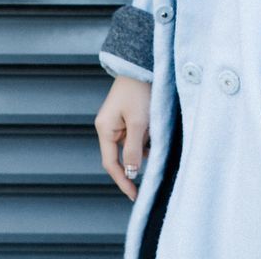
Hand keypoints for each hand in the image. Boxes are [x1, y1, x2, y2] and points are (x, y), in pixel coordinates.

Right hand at [95, 75, 151, 200]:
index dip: (123, 181)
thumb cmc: (138, 91)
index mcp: (105, 129)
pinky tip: (155, 131)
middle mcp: (108, 127)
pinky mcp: (127, 116)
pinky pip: (135, 134)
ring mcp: (117, 121)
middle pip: (121, 155)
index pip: (111, 163)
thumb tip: (131, 173)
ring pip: (131, 145)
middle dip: (137, 159)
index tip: (134, 195)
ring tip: (155, 135)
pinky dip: (145, 137)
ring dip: (143, 146)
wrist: (142, 64)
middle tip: (154, 166)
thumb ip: (133, 149)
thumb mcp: (138, 122)